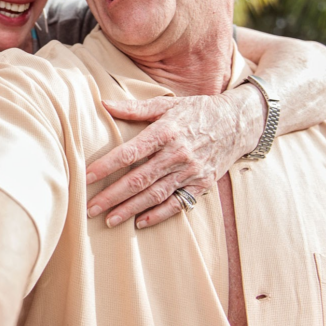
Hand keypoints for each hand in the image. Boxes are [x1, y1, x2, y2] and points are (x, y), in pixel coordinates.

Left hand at [85, 92, 259, 228]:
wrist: (239, 122)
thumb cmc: (197, 110)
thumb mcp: (167, 103)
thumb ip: (135, 108)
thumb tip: (103, 103)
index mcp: (166, 132)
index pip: (130, 152)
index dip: (106, 166)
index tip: (86, 177)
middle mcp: (178, 154)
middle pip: (139, 179)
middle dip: (112, 196)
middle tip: (90, 208)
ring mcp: (191, 172)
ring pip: (156, 195)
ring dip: (130, 209)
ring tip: (109, 220)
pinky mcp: (202, 184)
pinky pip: (178, 204)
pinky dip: (159, 215)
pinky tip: (140, 223)